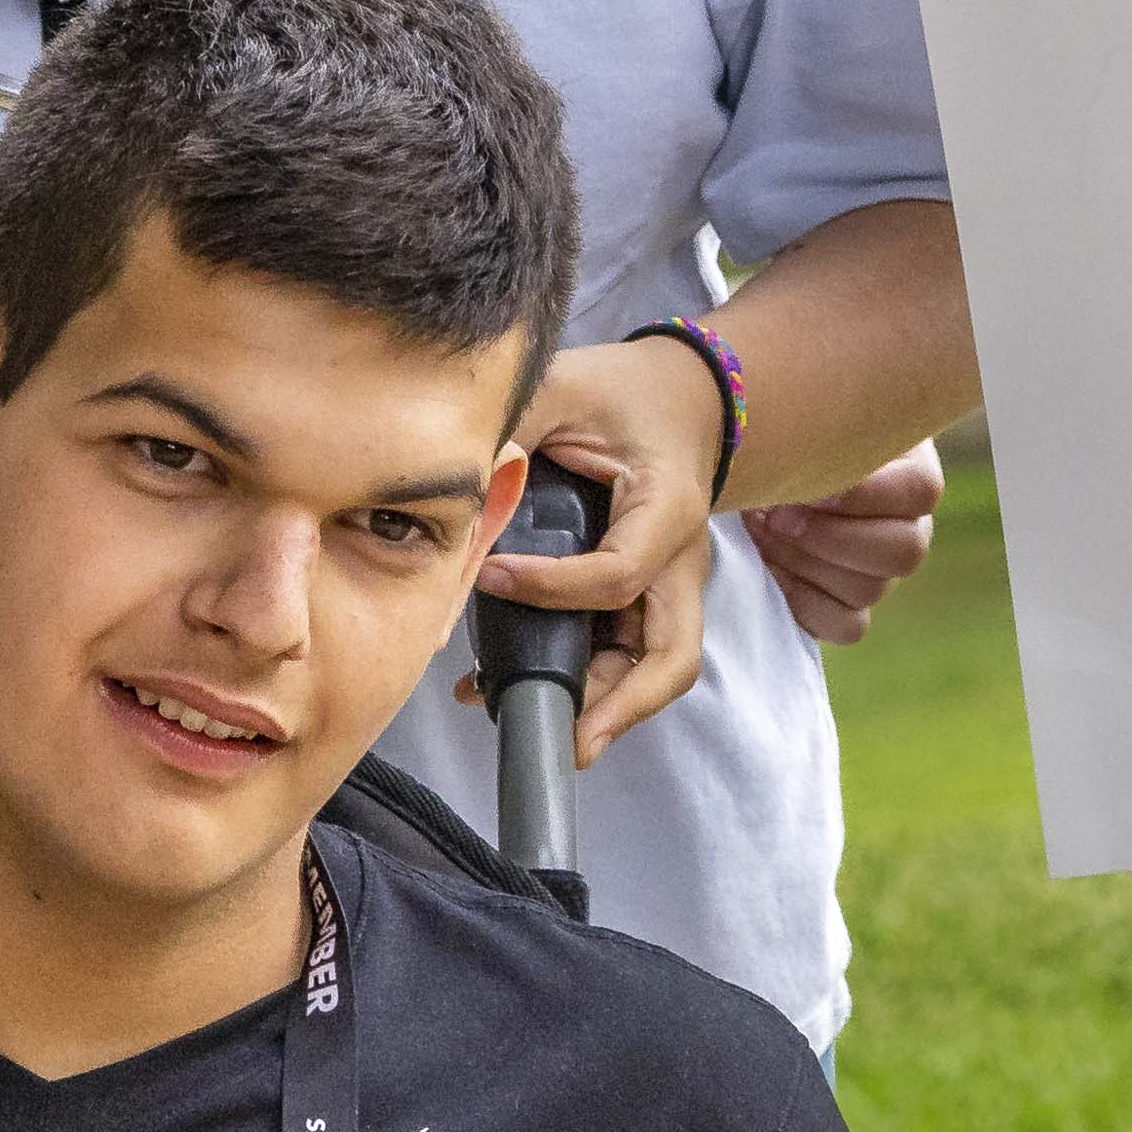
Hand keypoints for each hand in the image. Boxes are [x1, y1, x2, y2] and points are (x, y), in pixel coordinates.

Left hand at [479, 327, 732, 753]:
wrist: (679, 400)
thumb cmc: (622, 394)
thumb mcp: (566, 388)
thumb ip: (513, 428)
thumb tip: (450, 477)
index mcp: (667, 508)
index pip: (618, 574)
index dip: (553, 590)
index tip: (489, 579)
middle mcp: (680, 560)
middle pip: (669, 656)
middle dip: (619, 705)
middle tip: (565, 742)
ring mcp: (669, 587)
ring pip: (652, 669)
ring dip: (598, 706)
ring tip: (525, 723)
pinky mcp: (647, 600)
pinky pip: (624, 656)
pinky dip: (582, 684)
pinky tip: (506, 686)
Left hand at [744, 444, 946, 646]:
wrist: (749, 468)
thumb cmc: (779, 434)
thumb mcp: (802, 420)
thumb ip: (819, 434)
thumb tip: (817, 475)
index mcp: (908, 469)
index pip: (921, 491)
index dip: (865, 495)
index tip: (810, 483)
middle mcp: (907, 525)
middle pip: (904, 551)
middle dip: (830, 537)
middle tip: (777, 516)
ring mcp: (881, 572)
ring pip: (870, 588)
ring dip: (806, 563)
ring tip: (762, 532)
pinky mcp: (849, 608)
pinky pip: (848, 626)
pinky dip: (804, 602)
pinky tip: (771, 569)